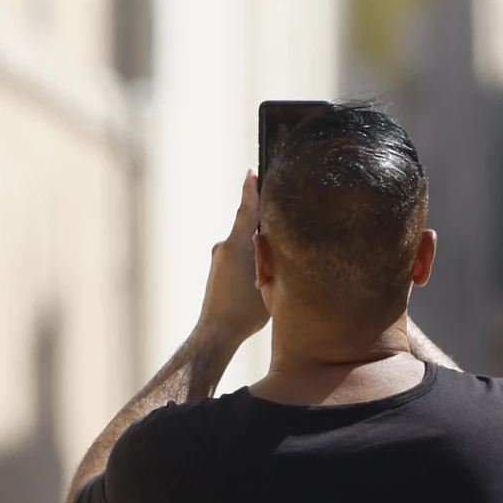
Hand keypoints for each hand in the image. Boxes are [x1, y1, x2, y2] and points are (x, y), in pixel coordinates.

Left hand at [198, 171, 268, 343]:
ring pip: (245, 242)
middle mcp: (224, 246)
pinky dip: (251, 256)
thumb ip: (270, 256)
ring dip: (259, 246)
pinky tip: (262, 272)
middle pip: (249, 226)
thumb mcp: (268, 281)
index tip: (253, 171)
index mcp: (236, 246)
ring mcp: (219, 256)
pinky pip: (239, 253)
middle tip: (285, 220)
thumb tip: (270, 239)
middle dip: (266, 225)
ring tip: (274, 261)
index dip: (251, 190)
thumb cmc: (244, 311)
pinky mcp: (218, 267)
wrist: (217, 331)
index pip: (246, 210)